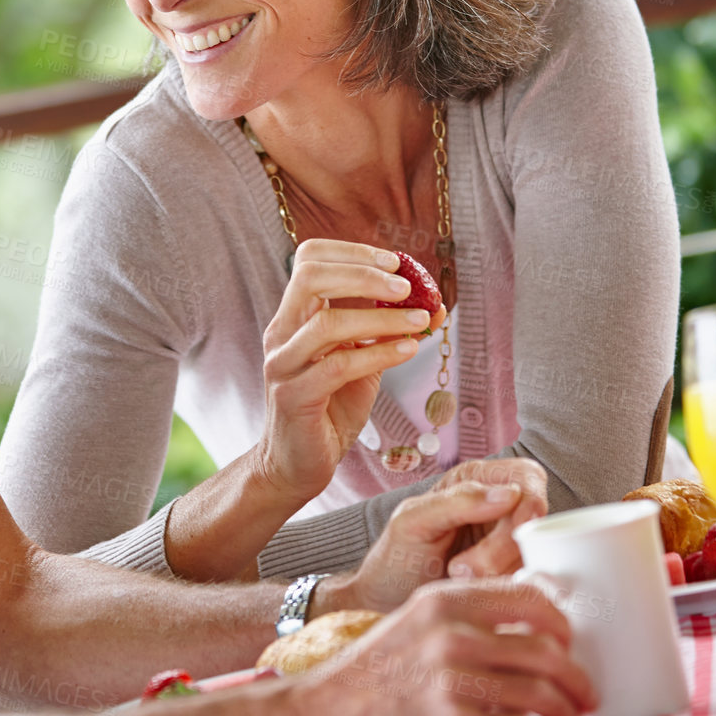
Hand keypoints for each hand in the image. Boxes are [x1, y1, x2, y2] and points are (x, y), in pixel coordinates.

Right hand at [253, 240, 439, 504]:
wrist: (298, 463)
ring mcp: (283, 365)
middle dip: (363, 273)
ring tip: (419, 320)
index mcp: (293, 316)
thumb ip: (384, 329)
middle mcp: (281, 333)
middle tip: (406, 285)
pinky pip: (338, 367)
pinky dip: (378, 353)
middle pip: (309, 278)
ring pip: (327, 324)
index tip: (394, 261)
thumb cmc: (330, 407)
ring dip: (380, 317)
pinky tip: (408, 349)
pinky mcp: (294, 398)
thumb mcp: (360, 358)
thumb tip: (433, 303)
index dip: (352, 251)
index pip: (308, 259)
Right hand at [289, 580, 597, 715]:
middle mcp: (449, 634)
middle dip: (577, 679)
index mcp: (445, 599)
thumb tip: (541, 614)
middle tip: (585, 694)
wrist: (332, 707)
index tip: (571, 643)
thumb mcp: (420, 618)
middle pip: (546, 652)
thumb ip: (470, 612)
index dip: (563, 624)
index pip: (530, 599)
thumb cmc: (384, 666)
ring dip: (567, 714)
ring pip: (542, 696)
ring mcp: (451, 682)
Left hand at [334, 467, 540, 612]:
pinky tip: (475, 592)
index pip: (527, 479)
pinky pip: (529, 581)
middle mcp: (499, 509)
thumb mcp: (413, 520)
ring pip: (535, 554)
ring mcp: (508, 546)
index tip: (511, 533)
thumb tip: (510, 494)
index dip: (528, 505)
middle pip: (534, 521)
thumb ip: (457, 500)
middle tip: (462, 569)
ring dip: (500, 573)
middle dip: (503, 550)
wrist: (386, 603)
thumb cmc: (396, 556)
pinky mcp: (512, 577)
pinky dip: (506, 590)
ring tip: (457, 578)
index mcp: (476, 481)